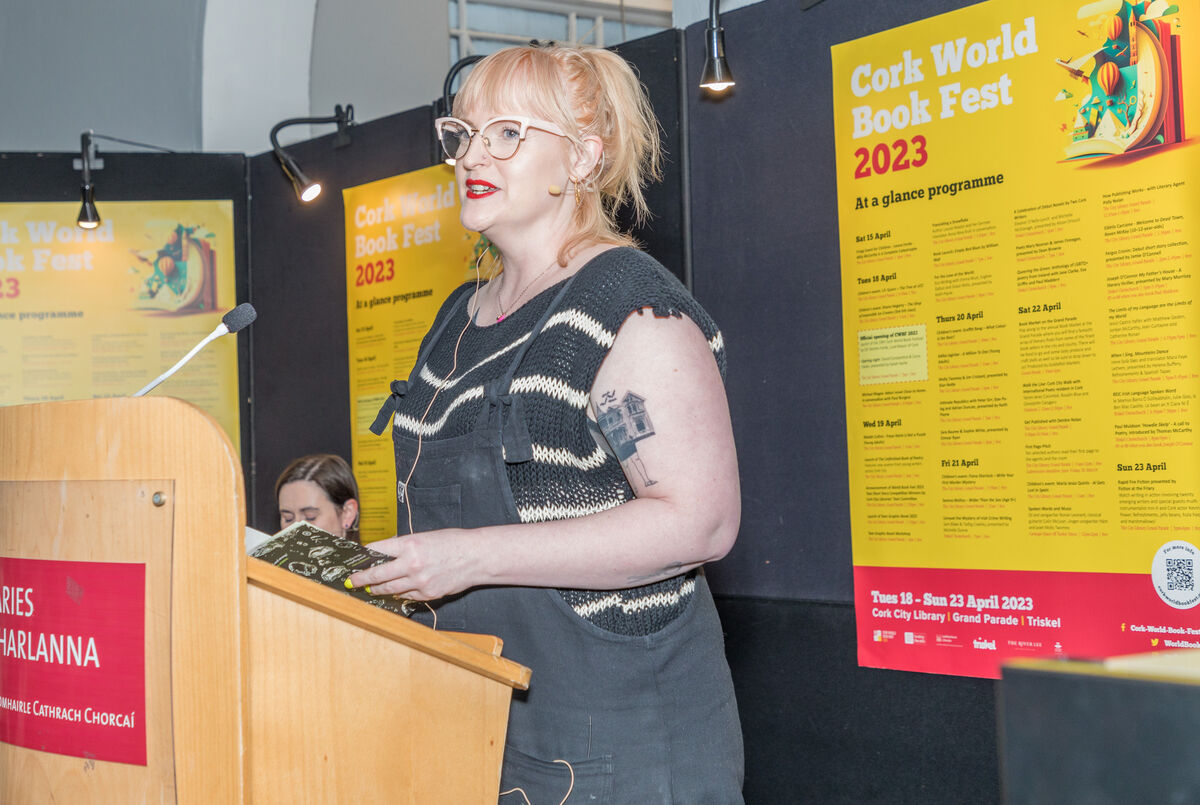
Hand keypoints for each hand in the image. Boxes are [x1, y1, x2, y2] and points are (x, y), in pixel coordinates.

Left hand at [347, 528, 479, 599]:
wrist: (476, 556)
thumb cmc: (453, 542)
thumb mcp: (425, 537)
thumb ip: (404, 546)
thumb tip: (385, 555)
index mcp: (410, 544)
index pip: (378, 550)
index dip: (364, 555)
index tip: (356, 559)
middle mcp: (411, 564)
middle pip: (377, 574)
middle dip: (361, 579)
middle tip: (351, 581)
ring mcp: (419, 581)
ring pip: (389, 589)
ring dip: (377, 589)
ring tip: (369, 589)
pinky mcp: (428, 594)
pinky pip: (407, 596)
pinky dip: (399, 593)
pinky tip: (395, 591)